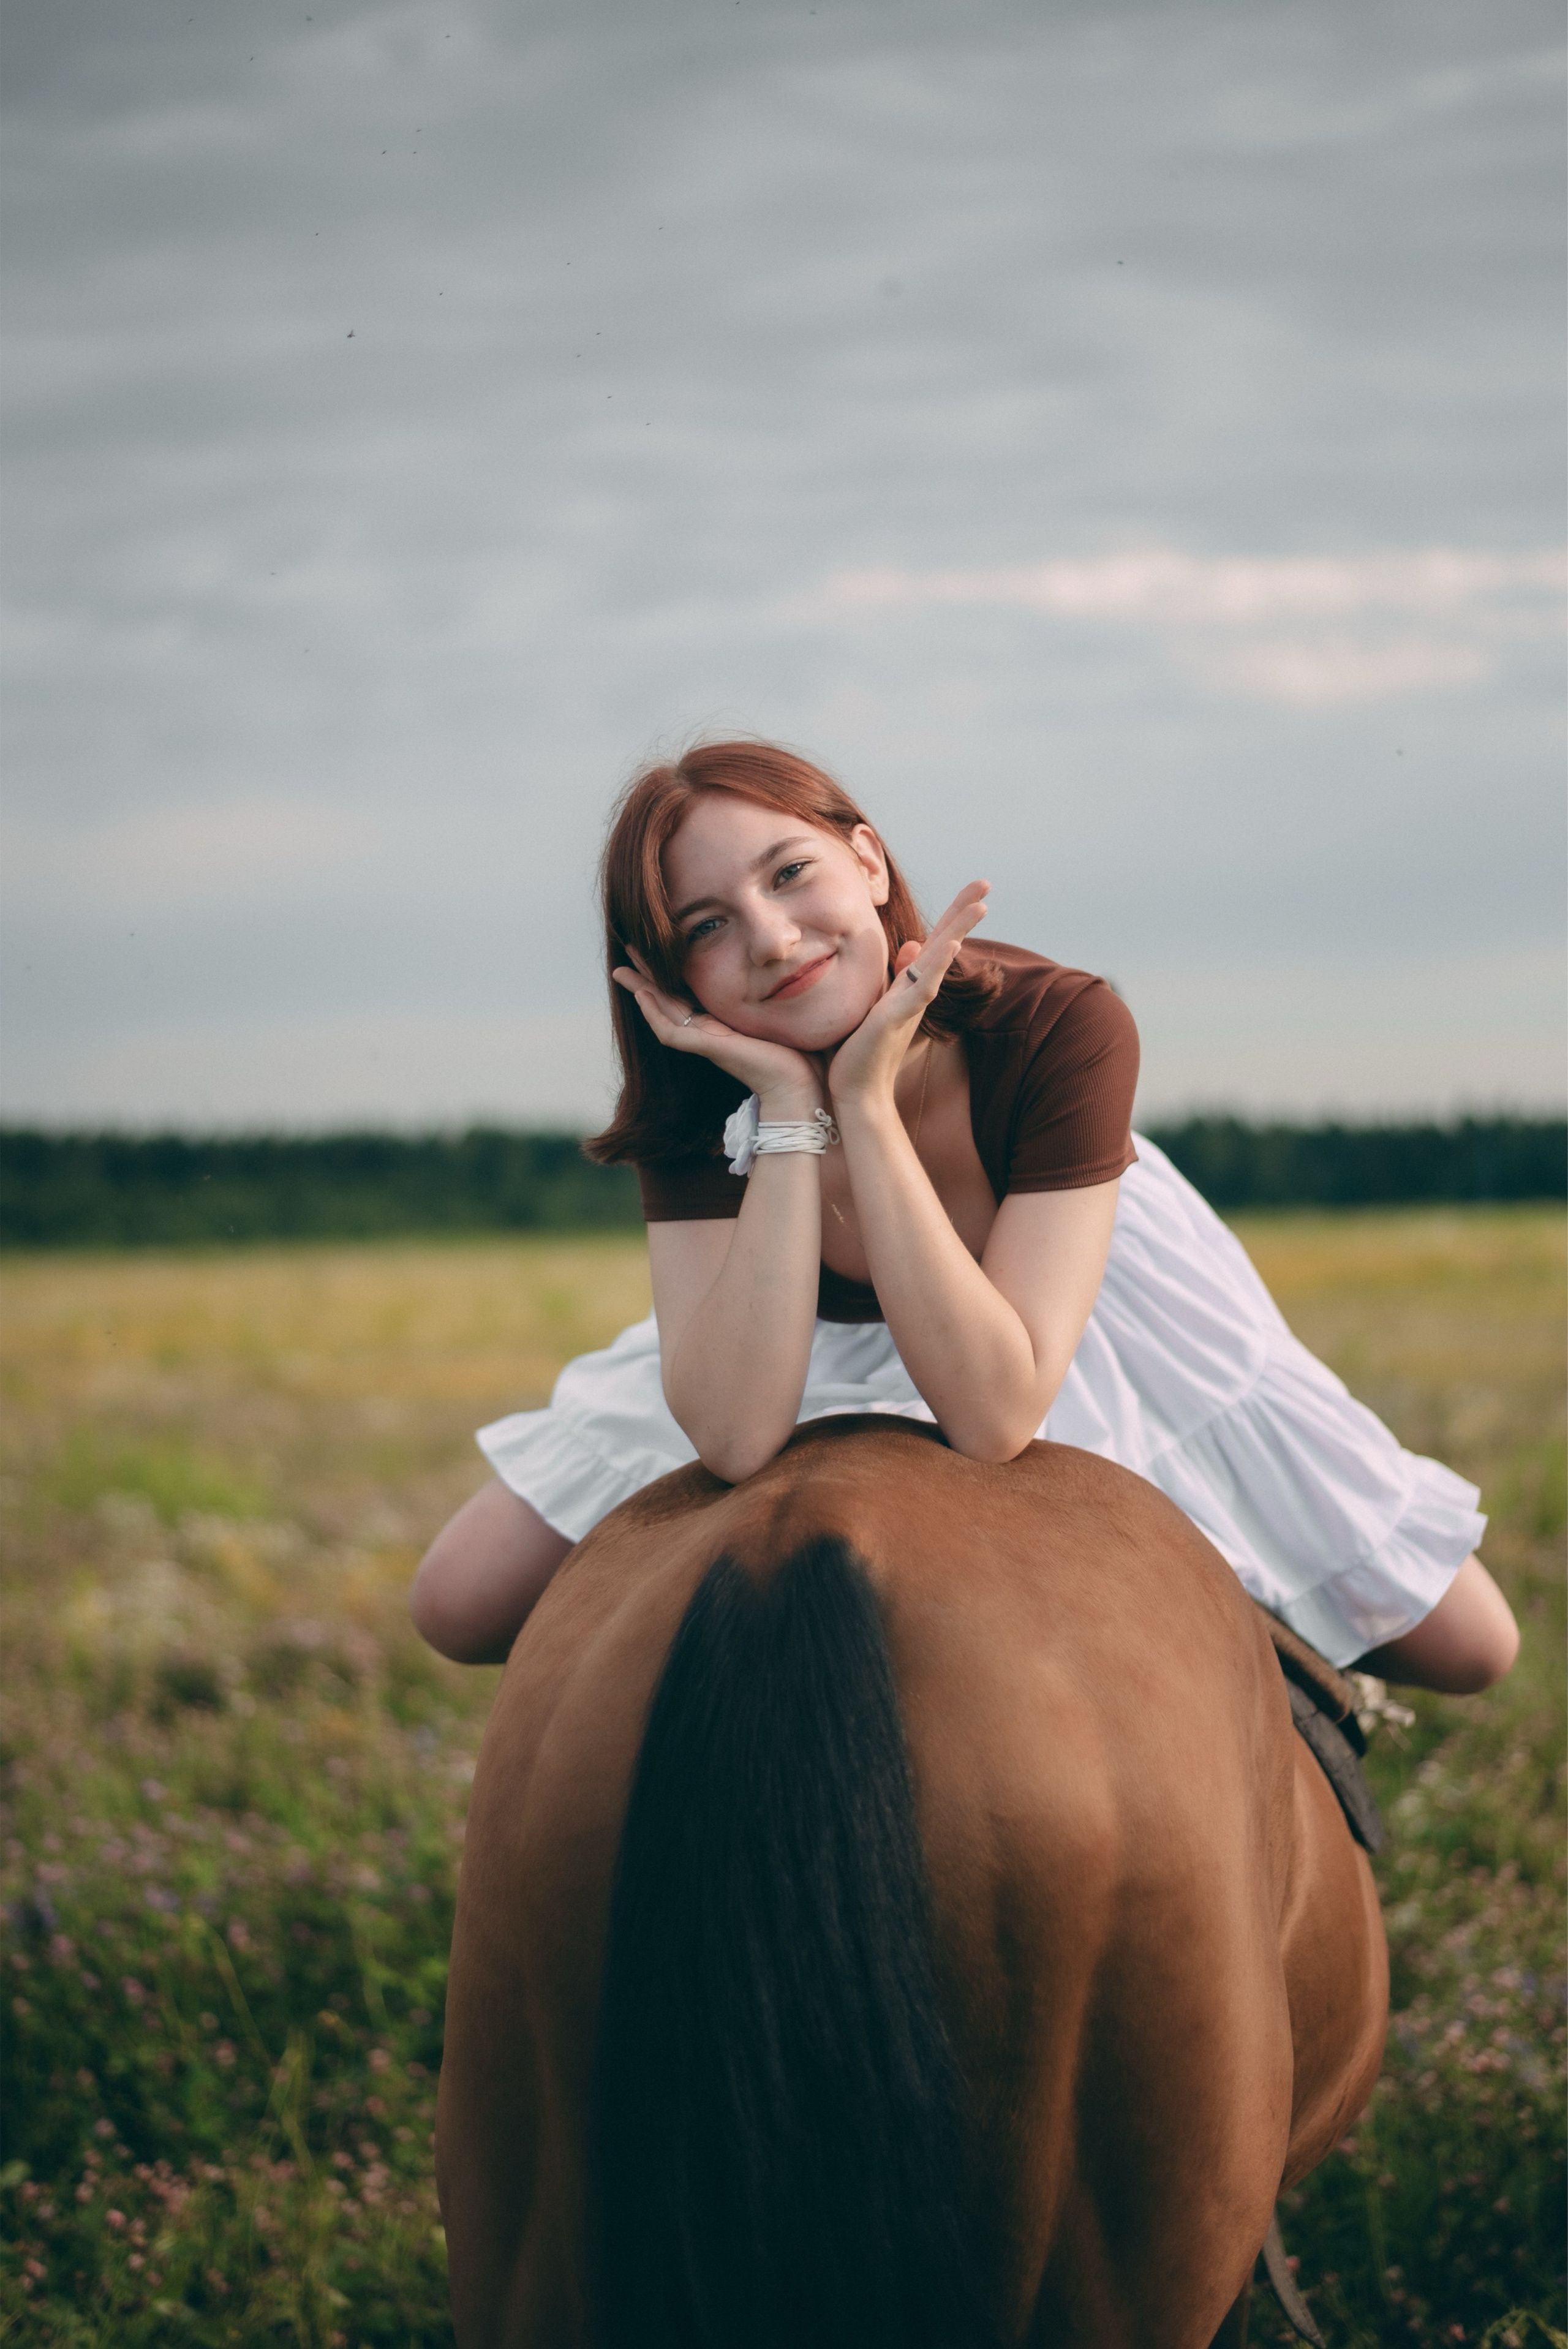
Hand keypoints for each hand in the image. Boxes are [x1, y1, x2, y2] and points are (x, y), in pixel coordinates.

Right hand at [612, 953, 823, 1115]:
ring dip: (641, 990)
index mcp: (724, 1025)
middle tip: (626, 954)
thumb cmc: (801, 1055)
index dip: (672, 974)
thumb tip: (790, 969)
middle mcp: (709, 1032)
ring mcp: (706, 1042)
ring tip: (621, 969)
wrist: (803, 1087)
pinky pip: (671, 1031)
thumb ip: (776, 997)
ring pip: (661, 1013)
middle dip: (646, 977)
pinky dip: (654, 1013)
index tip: (659, 950)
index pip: (689, 995)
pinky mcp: (709, 1049)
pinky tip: (642, 994)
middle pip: (667, 1000)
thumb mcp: (782, 1016)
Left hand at [825, 881, 989, 1112]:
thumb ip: (897, 976)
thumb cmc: (862, 1049)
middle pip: (945, 942)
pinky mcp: (895, 1018)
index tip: (976, 889)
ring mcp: (909, 1004)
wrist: (856, 1091)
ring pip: (939, 961)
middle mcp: (916, 991)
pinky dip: (935, 967)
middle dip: (964, 911)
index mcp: (911, 984)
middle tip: (986, 882)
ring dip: (958, 932)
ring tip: (979, 906)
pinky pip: (920, 989)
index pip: (937, 942)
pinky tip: (949, 946)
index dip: (954, 914)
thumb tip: (913, 945)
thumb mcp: (878, 1002)